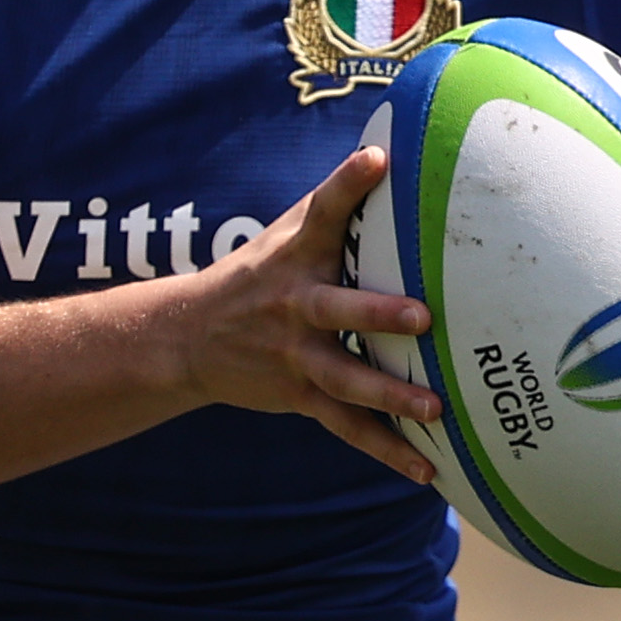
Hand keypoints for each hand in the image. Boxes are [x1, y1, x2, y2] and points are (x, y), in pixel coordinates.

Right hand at [170, 148, 441, 482]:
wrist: (188, 337)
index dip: (347, 185)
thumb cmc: (259, 274)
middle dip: (376, 315)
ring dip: (388, 394)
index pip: (322, 213)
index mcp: (296, 257)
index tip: (375, 161)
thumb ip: (336, 203)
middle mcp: (294, 305)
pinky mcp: (298, 394)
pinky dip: (387, 450)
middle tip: (421, 317)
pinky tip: (427, 470)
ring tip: (433, 409)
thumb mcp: (284, 233)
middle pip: (336, 310)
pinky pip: (347, 427)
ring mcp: (294, 355)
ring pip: (345, 378)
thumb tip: (394, 150)